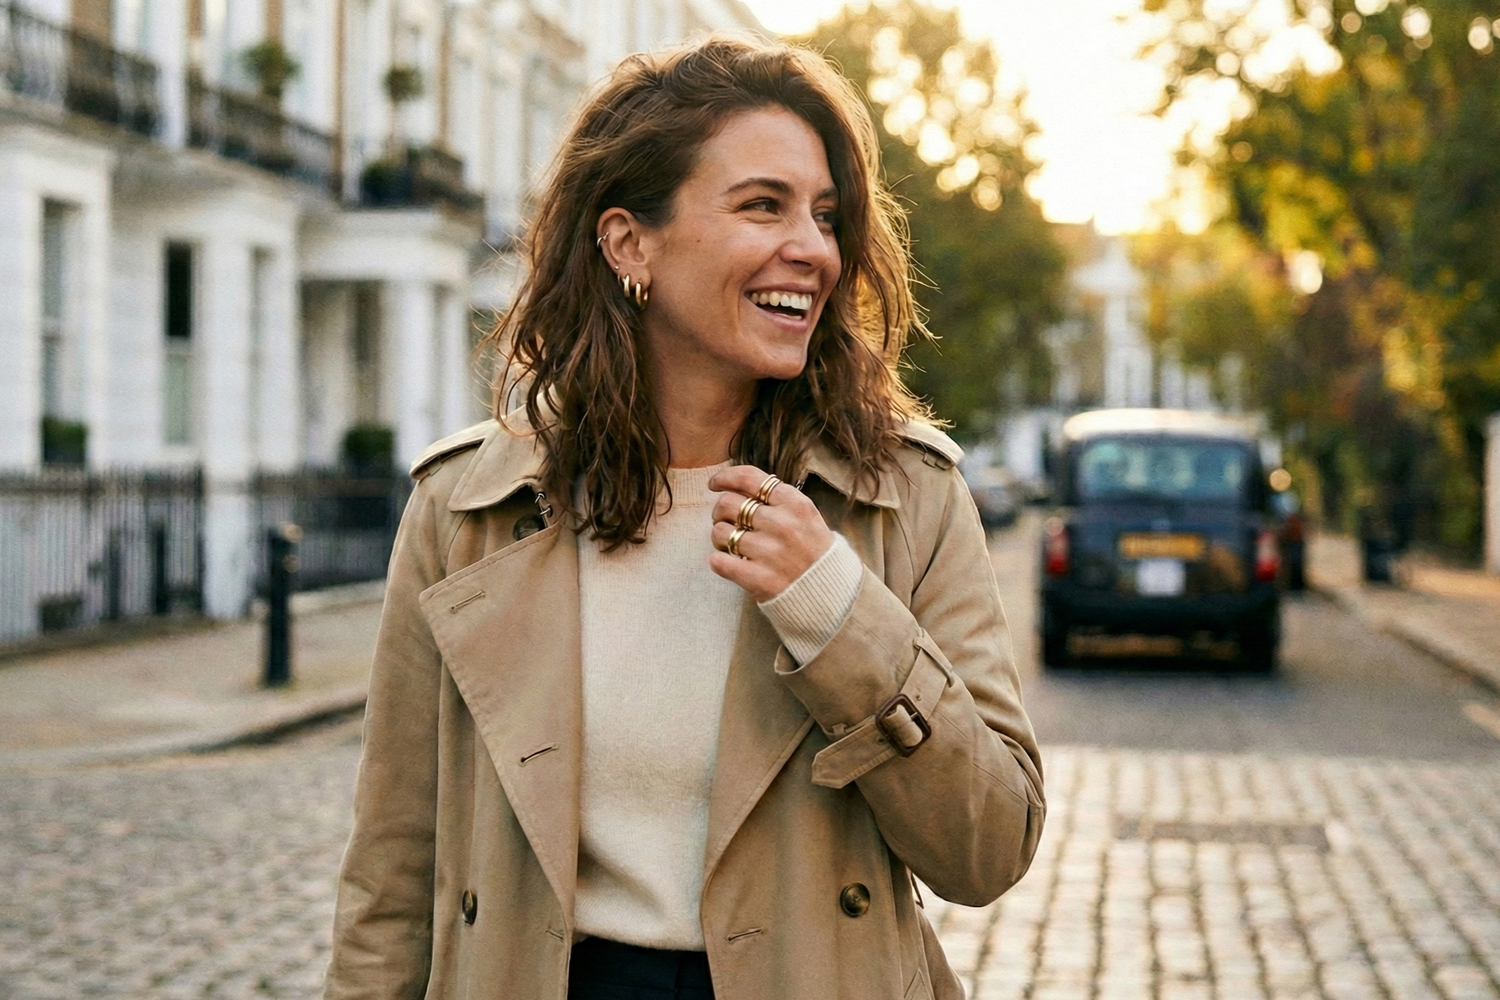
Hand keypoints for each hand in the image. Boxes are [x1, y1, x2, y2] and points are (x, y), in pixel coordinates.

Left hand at [708, 465, 833, 602]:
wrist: (830, 592)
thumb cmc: (812, 549)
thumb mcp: (804, 515)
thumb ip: (775, 499)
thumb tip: (734, 486)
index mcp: (794, 504)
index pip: (749, 478)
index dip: (725, 478)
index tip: (715, 484)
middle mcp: (782, 524)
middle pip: (728, 503)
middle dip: (720, 511)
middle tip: (726, 521)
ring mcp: (770, 552)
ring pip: (721, 532)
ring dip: (720, 537)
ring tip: (731, 545)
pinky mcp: (759, 579)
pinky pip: (719, 562)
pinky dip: (719, 561)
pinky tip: (730, 562)